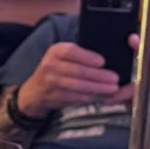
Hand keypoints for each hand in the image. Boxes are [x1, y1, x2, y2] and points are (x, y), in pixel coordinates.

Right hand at [16, 37, 136, 117]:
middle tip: (114, 79)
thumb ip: (79, 55)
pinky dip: (87, 96)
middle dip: (98, 76)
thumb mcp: (62, 56)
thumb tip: (107, 59)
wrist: (34, 90)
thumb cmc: (57, 69)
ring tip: (112, 88)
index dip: (87, 57)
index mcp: (55, 51)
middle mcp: (50, 65)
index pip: (71, 51)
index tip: (103, 62)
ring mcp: (50, 82)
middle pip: (77, 70)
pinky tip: (98, 95)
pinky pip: (73, 97)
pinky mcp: (52, 96)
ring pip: (77, 86)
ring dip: (97, 88)